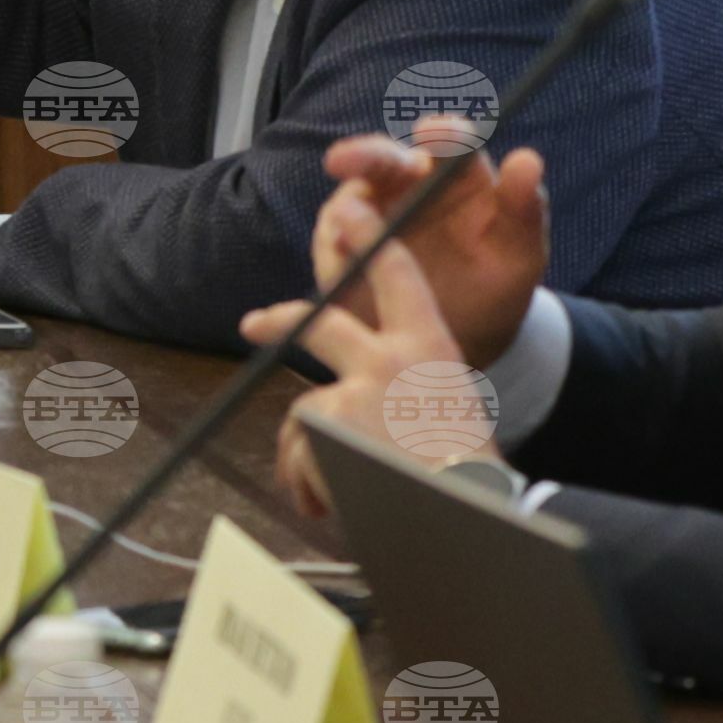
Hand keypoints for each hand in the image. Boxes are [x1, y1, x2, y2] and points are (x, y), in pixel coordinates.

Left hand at [269, 240, 487, 512]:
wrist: (470, 508)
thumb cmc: (469, 467)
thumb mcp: (448, 405)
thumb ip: (403, 386)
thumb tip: (355, 397)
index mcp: (430, 343)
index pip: (396, 272)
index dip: (366, 238)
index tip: (343, 214)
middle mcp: (388, 357)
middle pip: (319, 321)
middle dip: (280, 319)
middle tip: (252, 322)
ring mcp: (354, 392)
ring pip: (305, 408)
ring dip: (308, 451)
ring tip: (326, 491)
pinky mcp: (328, 430)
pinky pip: (301, 451)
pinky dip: (309, 483)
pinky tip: (328, 506)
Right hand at [308, 123, 549, 362]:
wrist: (466, 336)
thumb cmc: (498, 283)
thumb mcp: (521, 251)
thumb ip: (525, 205)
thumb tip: (527, 159)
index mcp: (456, 174)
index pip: (447, 140)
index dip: (440, 133)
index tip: (433, 133)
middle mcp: (406, 184)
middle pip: (380, 159)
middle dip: (360, 157)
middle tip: (340, 161)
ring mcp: (369, 216)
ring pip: (346, 205)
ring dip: (343, 219)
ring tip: (346, 246)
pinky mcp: (344, 251)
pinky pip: (332, 252)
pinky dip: (335, 260)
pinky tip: (344, 275)